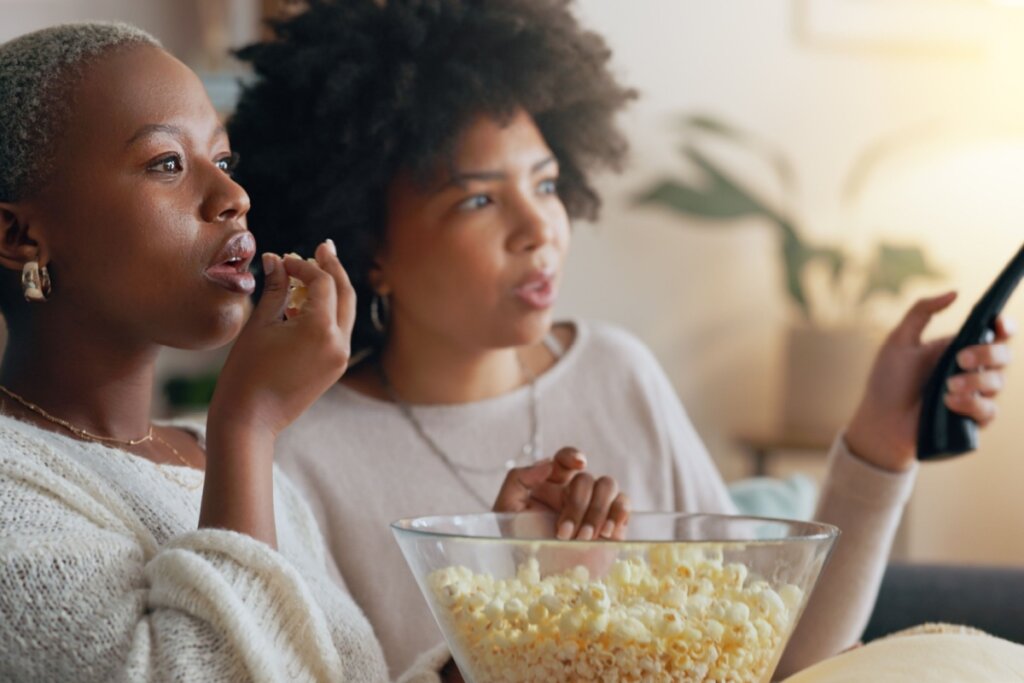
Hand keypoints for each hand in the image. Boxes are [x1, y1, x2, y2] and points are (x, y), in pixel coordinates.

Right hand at [208, 240, 355, 437]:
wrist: (250, 420)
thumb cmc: (247, 373)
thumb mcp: (259, 325)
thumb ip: (274, 289)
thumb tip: (276, 260)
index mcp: (321, 329)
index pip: (323, 282)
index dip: (304, 265)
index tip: (284, 259)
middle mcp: (339, 343)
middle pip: (345, 294)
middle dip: (333, 269)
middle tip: (324, 248)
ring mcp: (340, 357)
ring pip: (346, 313)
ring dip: (333, 290)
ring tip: (316, 270)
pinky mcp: (335, 368)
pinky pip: (339, 331)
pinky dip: (329, 313)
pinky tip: (310, 302)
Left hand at [491, 447, 630, 540]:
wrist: (542, 580)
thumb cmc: (522, 544)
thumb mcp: (506, 510)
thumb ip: (518, 479)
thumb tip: (546, 463)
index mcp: (551, 483)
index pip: (565, 459)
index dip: (573, 456)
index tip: (577, 464)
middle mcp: (575, 491)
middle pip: (587, 478)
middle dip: (577, 505)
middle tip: (563, 534)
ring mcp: (596, 505)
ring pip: (608, 485)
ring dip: (596, 511)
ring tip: (583, 538)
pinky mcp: (613, 523)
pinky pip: (624, 504)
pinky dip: (618, 514)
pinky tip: (605, 533)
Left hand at [845, 291, 1014, 471]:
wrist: (880, 419)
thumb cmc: (888, 380)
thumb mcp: (899, 341)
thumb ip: (922, 312)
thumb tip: (955, 292)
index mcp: (960, 348)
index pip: (995, 333)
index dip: (1004, 326)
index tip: (998, 323)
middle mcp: (974, 370)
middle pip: (1004, 355)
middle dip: (987, 353)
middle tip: (959, 358)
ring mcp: (976, 395)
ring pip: (998, 383)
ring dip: (974, 381)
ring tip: (947, 386)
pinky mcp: (973, 420)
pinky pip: (988, 411)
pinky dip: (971, 404)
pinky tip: (949, 403)